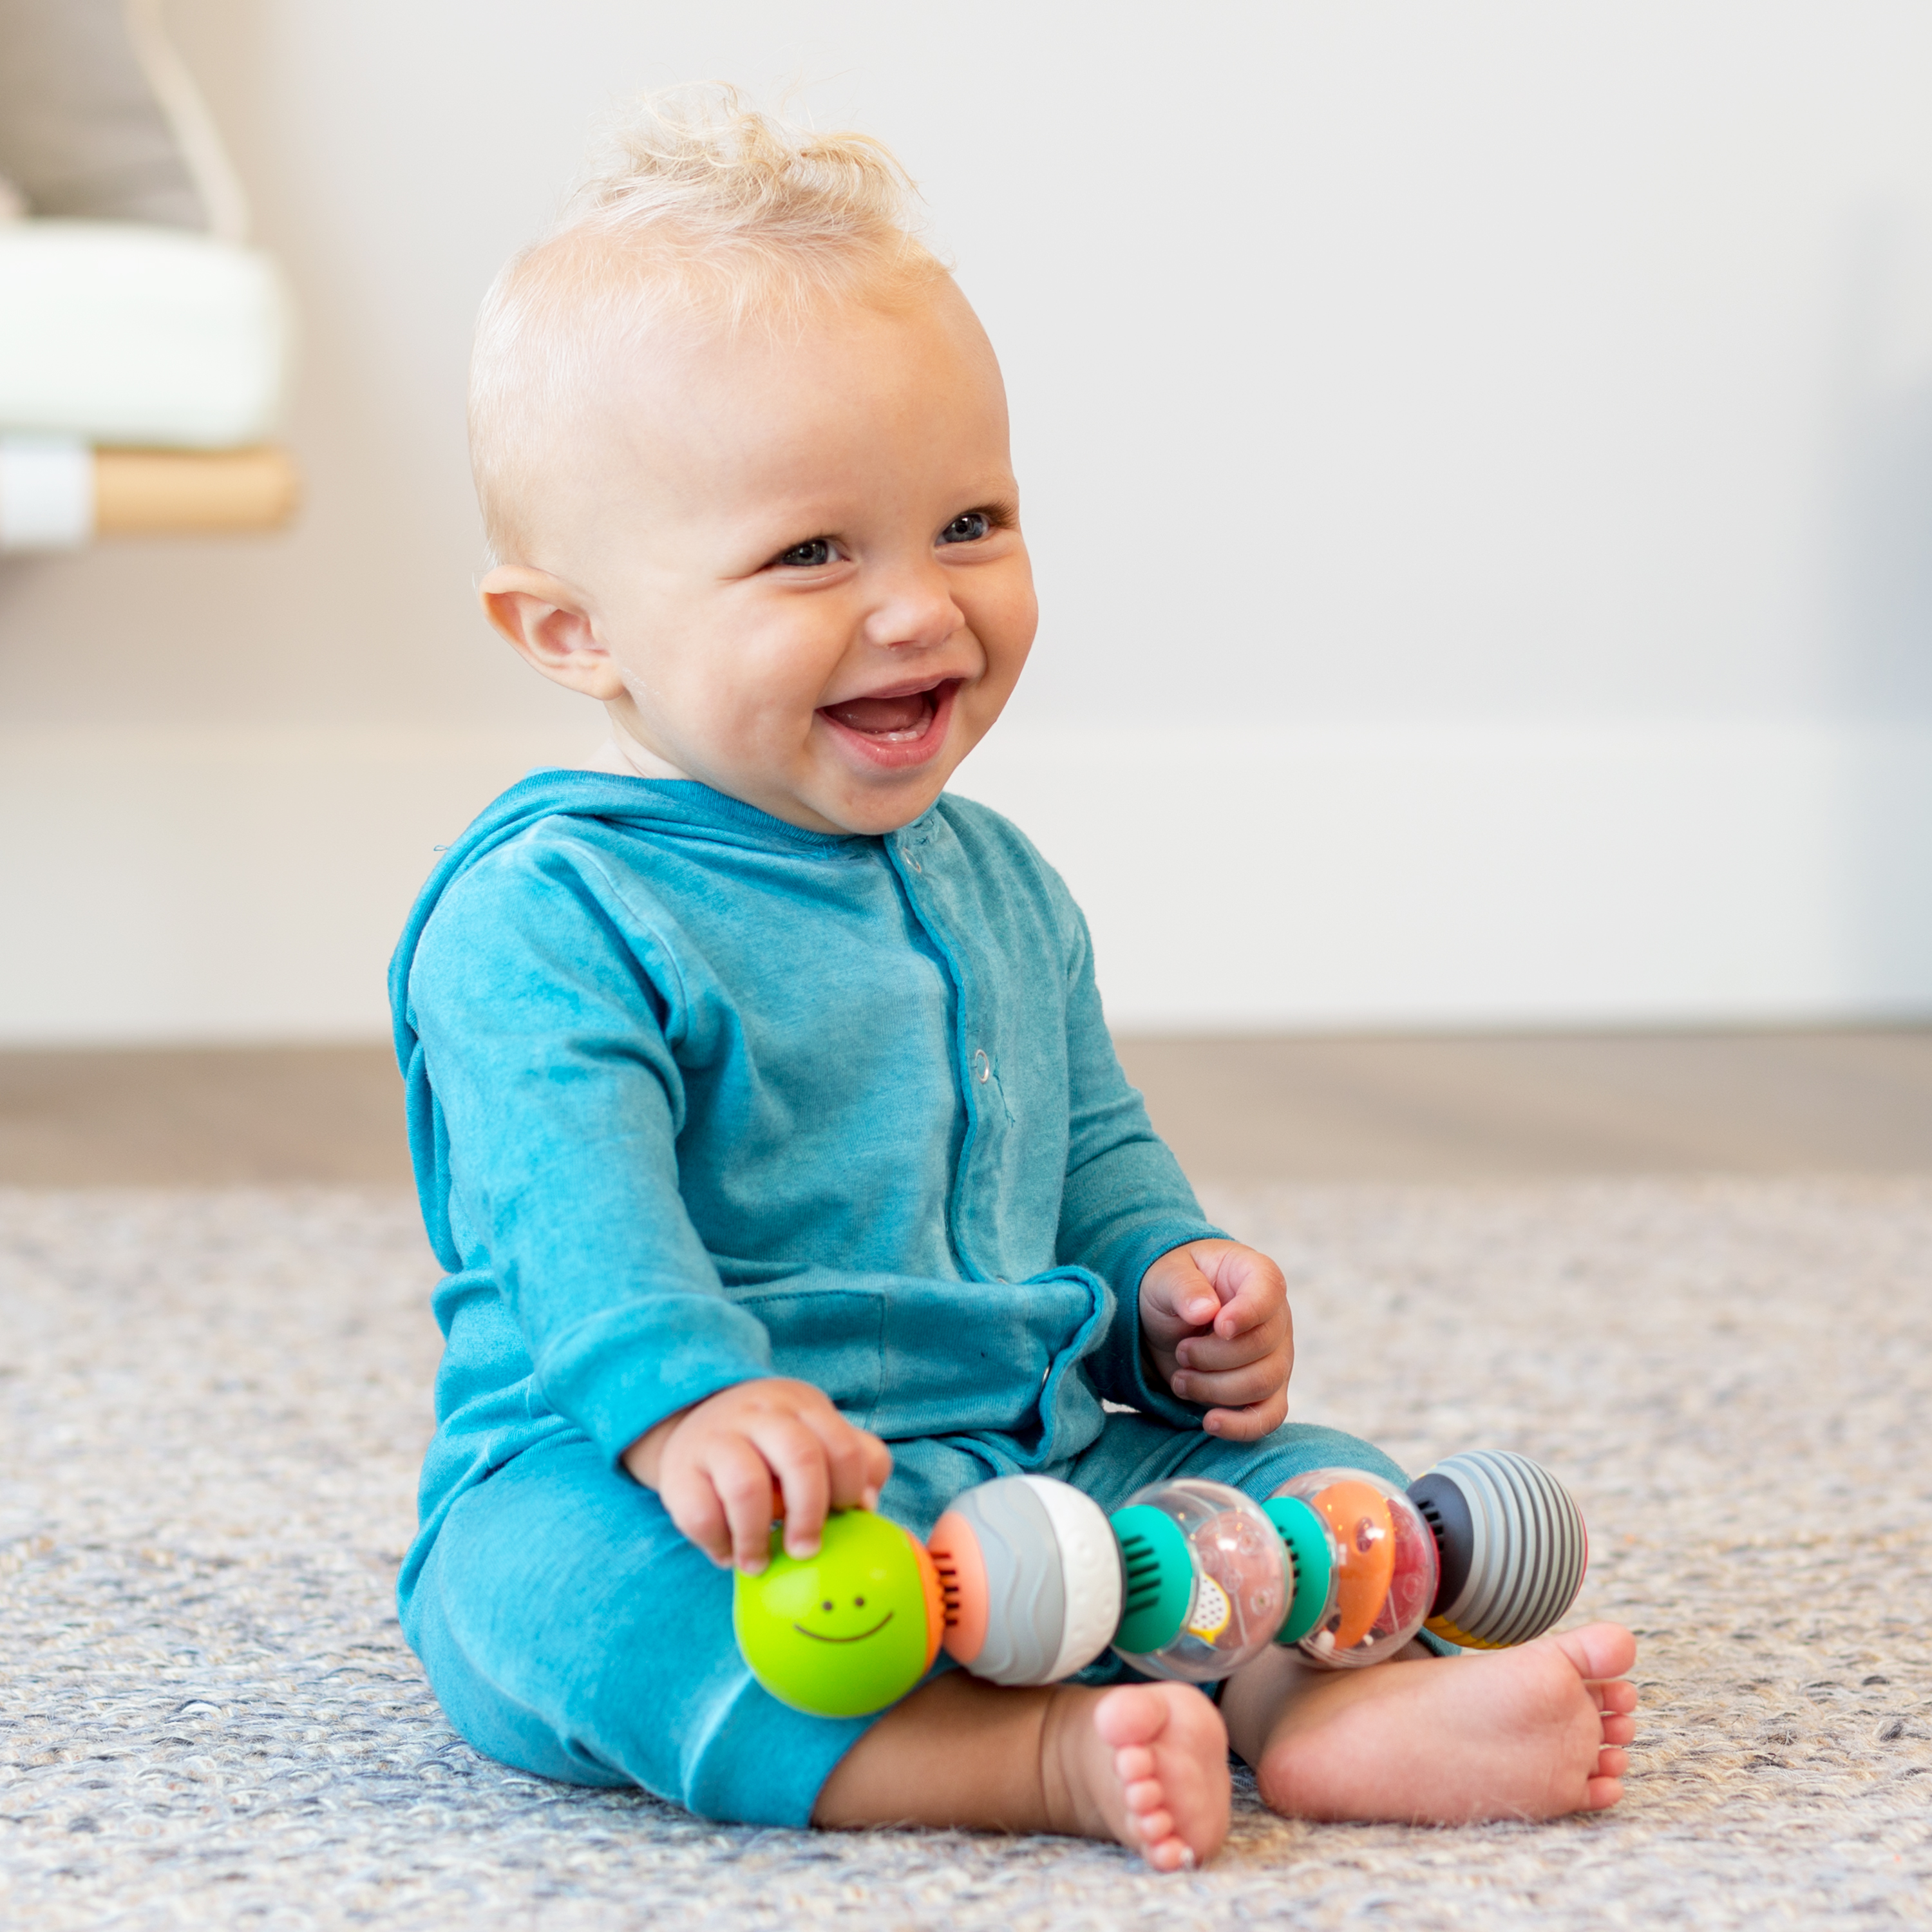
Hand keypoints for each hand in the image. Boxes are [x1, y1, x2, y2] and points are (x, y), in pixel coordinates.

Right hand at [622, 1377, 892, 1572]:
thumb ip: (854, 1461)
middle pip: (800, 1457)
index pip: (843, 1446)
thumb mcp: (816, 1435)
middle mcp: (760, 1414)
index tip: (845, 1516)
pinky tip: (727, 1554)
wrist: (692, 1421)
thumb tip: (867, 1504)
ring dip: (758, 1536)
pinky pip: (700, 1514)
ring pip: (746, 1486)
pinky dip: (718, 1543)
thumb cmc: (770, 1444)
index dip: (850, 1490)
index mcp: (802, 1406)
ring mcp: (717, 1439)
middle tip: (806, 1551)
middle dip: (810, 1513)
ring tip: (759, 1565)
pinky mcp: (679, 1471)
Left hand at [1138, 1240, 1292, 1439]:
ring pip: (1262, 1385)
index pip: (1268, 1292)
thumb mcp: (1166, 1277)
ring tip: (1180, 1379)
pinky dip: (1241, 1426)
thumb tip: (1206, 1310)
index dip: (1247, 1313)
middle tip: (1180, 1351)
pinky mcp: (1267, 1392)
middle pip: (1262, 1348)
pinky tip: (1210, 1422)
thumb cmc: (1172, 1288)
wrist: (1168, 1319)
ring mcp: (1276, 1358)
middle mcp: (1276, 1318)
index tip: (1219, 1325)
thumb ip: (1184, 1288)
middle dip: (1211, 1357)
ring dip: (1213, 1388)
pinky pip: (1268, 1417)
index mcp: (1256, 1276)